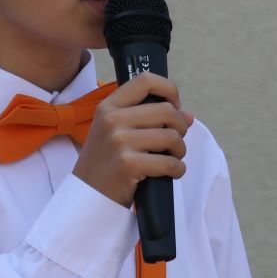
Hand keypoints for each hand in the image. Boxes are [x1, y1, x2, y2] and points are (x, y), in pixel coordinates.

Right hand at [72, 73, 191, 206]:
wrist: (88, 196)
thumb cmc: (108, 162)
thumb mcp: (118, 133)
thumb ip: (150, 119)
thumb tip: (188, 116)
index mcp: (108, 106)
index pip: (146, 80)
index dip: (169, 90)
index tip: (175, 105)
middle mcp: (111, 119)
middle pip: (167, 110)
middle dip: (180, 128)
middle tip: (174, 142)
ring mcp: (119, 141)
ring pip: (172, 136)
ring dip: (180, 151)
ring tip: (172, 158)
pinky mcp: (128, 164)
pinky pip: (170, 162)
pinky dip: (177, 170)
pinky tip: (170, 173)